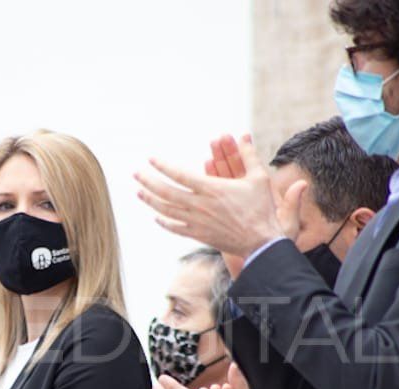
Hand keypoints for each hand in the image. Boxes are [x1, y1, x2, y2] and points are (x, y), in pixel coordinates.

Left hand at [135, 134, 304, 257]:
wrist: (261, 242)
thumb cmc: (262, 209)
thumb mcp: (259, 178)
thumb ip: (250, 156)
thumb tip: (245, 136)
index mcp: (212, 189)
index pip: (180, 174)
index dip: (163, 166)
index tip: (151, 159)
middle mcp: (200, 205)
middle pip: (167, 192)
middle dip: (149, 181)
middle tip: (136, 174)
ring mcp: (198, 222)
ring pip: (167, 210)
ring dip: (151, 200)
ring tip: (139, 192)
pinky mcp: (200, 235)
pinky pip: (176, 228)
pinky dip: (164, 222)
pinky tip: (156, 217)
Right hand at [208, 134, 304, 243]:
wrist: (261, 262)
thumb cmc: (276, 244)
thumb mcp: (288, 223)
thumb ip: (292, 203)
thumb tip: (302, 184)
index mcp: (261, 197)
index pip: (251, 169)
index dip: (245, 153)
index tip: (240, 136)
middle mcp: (246, 199)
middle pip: (234, 172)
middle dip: (226, 153)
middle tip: (219, 138)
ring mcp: (232, 207)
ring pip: (221, 181)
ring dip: (216, 164)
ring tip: (210, 148)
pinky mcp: (220, 217)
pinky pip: (212, 196)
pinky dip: (208, 181)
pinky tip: (204, 168)